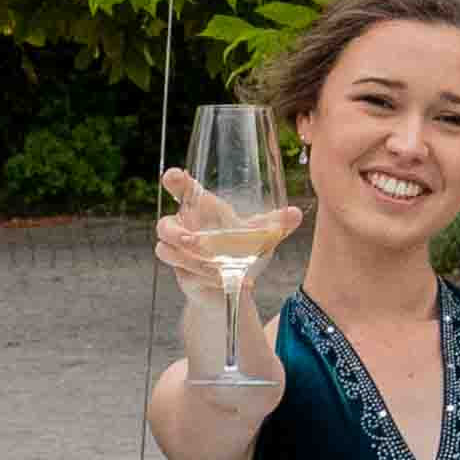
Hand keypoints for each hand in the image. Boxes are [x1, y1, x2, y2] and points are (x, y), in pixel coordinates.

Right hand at [149, 161, 281, 293]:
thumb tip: (296, 213)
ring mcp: (180, 251)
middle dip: (175, 232)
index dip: (173, 181)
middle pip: (163, 225)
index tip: (173, 175)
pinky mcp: (183, 272)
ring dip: (191, 258)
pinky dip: (205, 275)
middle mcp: (185, 228)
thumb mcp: (261, 235)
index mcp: (201, 210)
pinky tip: (225, 279)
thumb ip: (276, 224)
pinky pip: (184, 272)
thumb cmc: (241, 249)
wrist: (233, 283)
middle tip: (193, 239)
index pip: (181, 190)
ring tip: (216, 266)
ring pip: (167, 251)